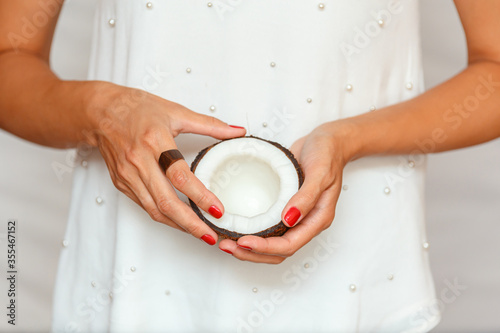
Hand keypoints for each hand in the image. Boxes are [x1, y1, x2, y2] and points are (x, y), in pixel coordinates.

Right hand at [85, 82, 245, 244]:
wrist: (100, 112)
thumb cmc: (137, 109)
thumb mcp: (176, 111)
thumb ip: (210, 125)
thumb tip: (237, 130)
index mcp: (156, 141)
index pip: (180, 175)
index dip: (200, 196)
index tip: (218, 209)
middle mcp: (139, 161)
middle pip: (166, 201)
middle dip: (191, 223)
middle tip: (211, 234)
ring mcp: (128, 175)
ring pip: (154, 209)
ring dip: (179, 225)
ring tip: (200, 233)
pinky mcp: (121, 184)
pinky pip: (145, 206)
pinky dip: (164, 216)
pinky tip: (180, 221)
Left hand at [219, 121, 350, 262]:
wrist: (328, 141)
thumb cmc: (328, 154)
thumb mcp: (321, 172)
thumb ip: (306, 197)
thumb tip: (289, 219)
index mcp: (317, 219)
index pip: (290, 245)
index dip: (265, 248)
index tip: (243, 242)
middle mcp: (305, 222)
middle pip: (278, 251)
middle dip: (252, 253)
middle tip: (227, 246)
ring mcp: (295, 216)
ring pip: (271, 243)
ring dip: (249, 247)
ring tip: (226, 242)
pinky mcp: (284, 206)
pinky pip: (267, 226)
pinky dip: (251, 231)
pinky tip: (235, 227)